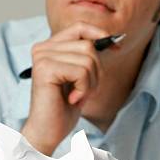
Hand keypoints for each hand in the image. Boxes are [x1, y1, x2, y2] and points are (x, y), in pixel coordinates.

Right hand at [21, 22, 107, 154]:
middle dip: (96, 72)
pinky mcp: (45, 69)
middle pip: (88, 46)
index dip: (101, 35)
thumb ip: (87, 57)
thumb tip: (111, 40)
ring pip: (88, 60)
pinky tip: (73, 100)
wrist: (47, 132)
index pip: (80, 27)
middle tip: (84, 91)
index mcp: (49, 47)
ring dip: (90, 83)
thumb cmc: (63, 108)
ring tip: (77, 96)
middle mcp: (42, 48)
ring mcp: (42, 57)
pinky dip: (84, 89)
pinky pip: (81, 71)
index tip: (117, 47)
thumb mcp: (80, 77)